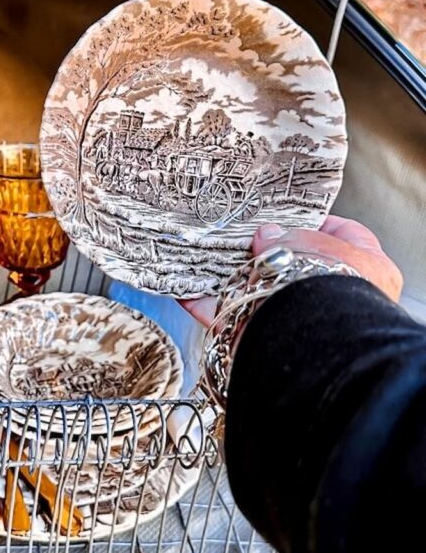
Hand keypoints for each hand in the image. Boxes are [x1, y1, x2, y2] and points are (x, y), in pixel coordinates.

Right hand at [180, 215, 402, 326]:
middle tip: (242, 231)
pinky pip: (230, 318)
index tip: (287, 212)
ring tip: (208, 254)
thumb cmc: (330, 288)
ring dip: (232, 276)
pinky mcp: (264, 339)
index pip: (343, 235)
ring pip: (258, 291)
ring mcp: (297, 319)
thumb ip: (287, 235)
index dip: (315, 221)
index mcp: (366, 270)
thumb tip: (267, 234)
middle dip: (265, 250)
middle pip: (293, 264)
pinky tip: (186, 290)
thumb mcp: (309, 244)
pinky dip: (207, 305)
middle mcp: (332, 298)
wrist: (315, 341)